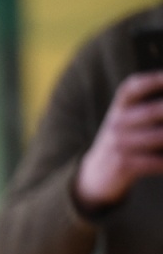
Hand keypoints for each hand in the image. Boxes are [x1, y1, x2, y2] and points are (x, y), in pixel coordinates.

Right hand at [75, 71, 162, 210]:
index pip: (132, 88)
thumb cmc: (124, 140)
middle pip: (154, 111)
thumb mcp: (128, 118)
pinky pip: (156, 161)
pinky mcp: (123, 164)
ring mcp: (118, 144)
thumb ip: (151, 109)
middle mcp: (116, 123)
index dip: (154, 80)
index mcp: (120, 107)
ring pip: (160, 137)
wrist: (97, 173)